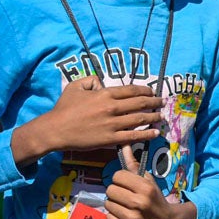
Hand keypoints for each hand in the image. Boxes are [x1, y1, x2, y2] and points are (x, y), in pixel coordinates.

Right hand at [14, 78, 163, 163]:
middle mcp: (112, 107)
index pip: (131, 90)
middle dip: (154, 102)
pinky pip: (132, 136)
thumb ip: (91, 80)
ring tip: (161, 117)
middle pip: (140, 104)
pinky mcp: (110, 139)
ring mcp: (112, 124)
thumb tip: (103, 83)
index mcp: (104, 94)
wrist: (55, 130)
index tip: (152, 92)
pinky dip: (146, 134)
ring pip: (139, 119)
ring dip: (153, 117)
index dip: (145, 91)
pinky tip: (155, 133)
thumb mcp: (76, 86)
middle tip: (163, 102)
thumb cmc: (64, 108)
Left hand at [105, 168, 196, 218]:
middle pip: (110, 190)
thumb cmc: (156, 199)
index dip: (121, 179)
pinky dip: (114, 216)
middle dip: (116, 191)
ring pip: (108, 204)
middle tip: (124, 195)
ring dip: (114, 204)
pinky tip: (124, 216)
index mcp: (145, 188)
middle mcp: (138, 203)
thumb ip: (133, 164)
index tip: (127, 184)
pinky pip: (109, 217)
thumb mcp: (148, 181)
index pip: (117, 176)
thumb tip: (124, 145)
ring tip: (124, 206)